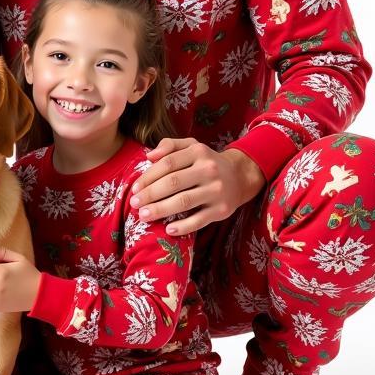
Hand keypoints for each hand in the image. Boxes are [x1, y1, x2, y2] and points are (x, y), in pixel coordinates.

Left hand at [130, 138, 265, 236]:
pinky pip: (199, 220)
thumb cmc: (206, 162)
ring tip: (144, 216)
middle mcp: (209, 170)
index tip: (134, 189)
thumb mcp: (191, 146)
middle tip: (134, 204)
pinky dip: (183, 226)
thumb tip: (148, 156)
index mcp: (198, 152)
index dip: (148, 177)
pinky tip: (168, 229)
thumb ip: (169, 145)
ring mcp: (216, 191)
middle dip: (150, 194)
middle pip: (173, 183)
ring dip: (161, 210)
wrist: (240, 176)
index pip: (167, 164)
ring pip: (184, 201)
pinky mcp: (222, 210)